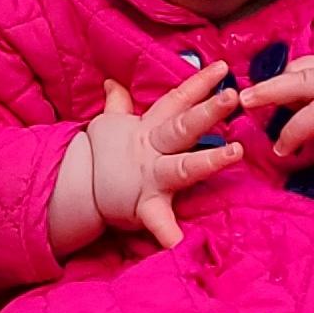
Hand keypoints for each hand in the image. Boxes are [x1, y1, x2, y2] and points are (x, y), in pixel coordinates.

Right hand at [48, 61, 242, 253]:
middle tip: (232, 96)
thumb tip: (112, 82)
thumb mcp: (108, 125)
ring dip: (209, 160)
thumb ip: (117, 103)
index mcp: (149, 130)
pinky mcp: (144, 207)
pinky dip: (171, 234)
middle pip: (183, 127)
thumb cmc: (103, 155)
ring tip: (236, 153)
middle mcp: (153, 150)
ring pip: (182, 166)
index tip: (223, 68)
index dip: (199, 83)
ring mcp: (151, 178)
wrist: (77, 188)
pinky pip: (159, 222)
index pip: (176, 100)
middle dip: (208, 112)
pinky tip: (185, 244)